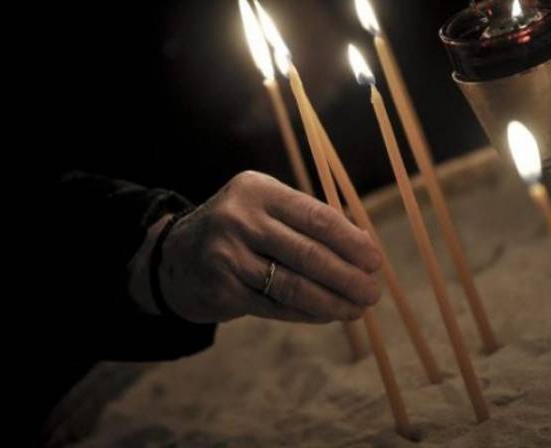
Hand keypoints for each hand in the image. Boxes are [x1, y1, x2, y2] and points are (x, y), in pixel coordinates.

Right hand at [130, 171, 382, 323]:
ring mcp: (227, 255)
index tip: (375, 260)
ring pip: (293, 285)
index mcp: (258, 190)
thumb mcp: (265, 209)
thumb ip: (307, 222)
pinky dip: (306, 314)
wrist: (176, 256)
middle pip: (308, 254)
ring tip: (355, 309)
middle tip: (372, 292)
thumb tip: (363, 249)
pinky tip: (326, 315)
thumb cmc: (239, 230)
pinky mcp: (222, 289)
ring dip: (331, 302)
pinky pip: (275, 306)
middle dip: (347, 277)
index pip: (316, 216)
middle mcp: (240, 219)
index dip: (351, 241)